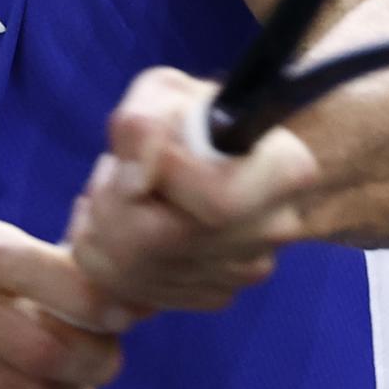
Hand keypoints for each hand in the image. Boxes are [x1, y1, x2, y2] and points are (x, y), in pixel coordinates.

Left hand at [67, 67, 320, 311]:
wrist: (220, 154)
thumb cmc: (195, 117)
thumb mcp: (165, 92)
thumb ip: (143, 122)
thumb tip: (135, 178)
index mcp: (284, 173)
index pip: (216, 202)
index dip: (158, 175)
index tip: (141, 152)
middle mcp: (273, 232)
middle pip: (160, 243)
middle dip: (111, 202)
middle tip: (113, 171)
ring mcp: (244, 272)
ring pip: (135, 272)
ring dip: (104, 226)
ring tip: (119, 191)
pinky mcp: (213, 295)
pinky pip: (132, 290)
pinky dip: (110, 255)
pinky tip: (127, 221)